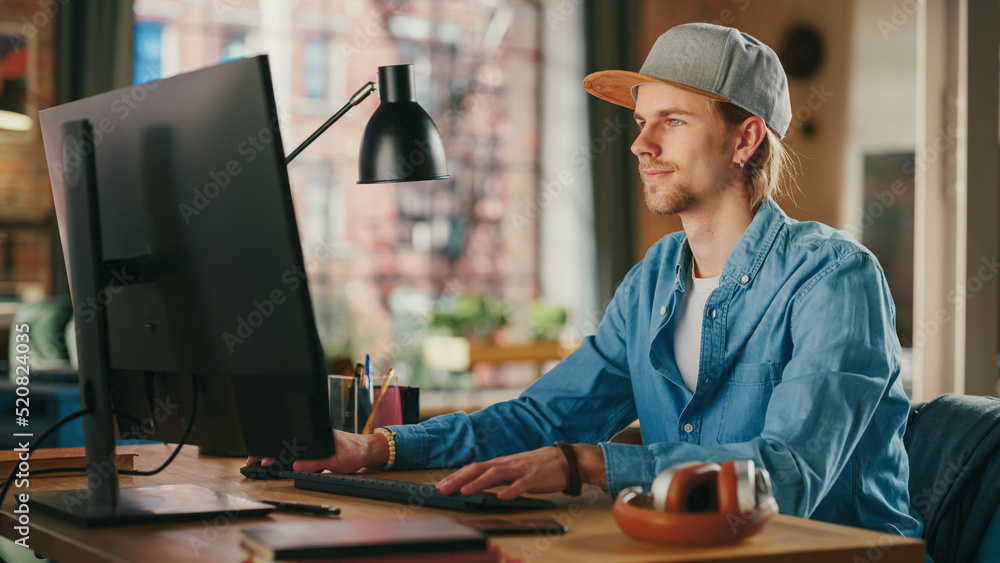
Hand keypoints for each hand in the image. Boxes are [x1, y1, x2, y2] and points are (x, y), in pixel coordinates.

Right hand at [245, 430, 390, 473]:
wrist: (367, 449)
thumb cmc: (354, 452)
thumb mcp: (336, 461)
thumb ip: (316, 464)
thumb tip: (296, 466)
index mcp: (316, 435)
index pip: (290, 441)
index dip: (274, 450)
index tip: (262, 458)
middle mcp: (313, 435)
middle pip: (286, 442)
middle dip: (268, 450)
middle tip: (253, 460)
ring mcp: (314, 441)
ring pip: (290, 446)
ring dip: (275, 452)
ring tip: (260, 460)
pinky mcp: (316, 447)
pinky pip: (298, 449)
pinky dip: (286, 454)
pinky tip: (276, 460)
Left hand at [436, 444, 604, 499]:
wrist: (566, 460)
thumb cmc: (539, 466)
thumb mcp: (514, 468)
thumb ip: (498, 475)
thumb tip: (478, 482)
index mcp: (502, 463)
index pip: (474, 468)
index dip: (456, 475)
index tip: (440, 485)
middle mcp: (508, 464)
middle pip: (479, 469)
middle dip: (459, 478)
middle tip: (443, 489)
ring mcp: (521, 470)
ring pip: (496, 475)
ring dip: (479, 483)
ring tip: (465, 491)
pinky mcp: (535, 478)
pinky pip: (521, 485)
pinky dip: (511, 490)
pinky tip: (501, 496)